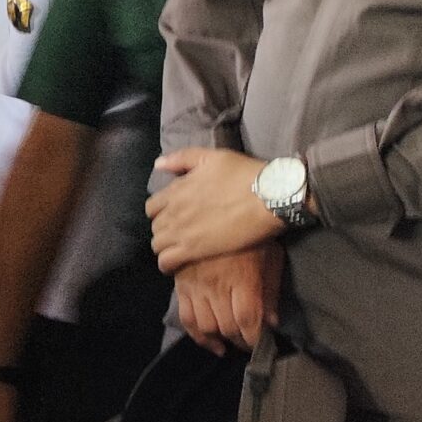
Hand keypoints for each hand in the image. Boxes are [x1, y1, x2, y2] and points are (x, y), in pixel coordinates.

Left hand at [148, 148, 283, 270]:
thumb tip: (158, 164)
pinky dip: (167, 263)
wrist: (269, 196)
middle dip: (163, 229)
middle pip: (155, 227)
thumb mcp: (212, 157)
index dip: (160, 212)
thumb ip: (182, 159)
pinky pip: (167, 261)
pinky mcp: (194, 250)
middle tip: (178, 232)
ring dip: (164, 246)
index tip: (173, 215)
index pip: (152, 207)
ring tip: (177, 248)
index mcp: (176, 191)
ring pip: (157, 245)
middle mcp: (173, 212)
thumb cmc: (245, 174)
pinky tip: (175, 264)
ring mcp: (182, 232)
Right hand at [171, 245, 282, 354]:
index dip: (254, 338)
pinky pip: (185, 318)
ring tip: (229, 342)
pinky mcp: (182, 286)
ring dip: (218, 341)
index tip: (261, 344)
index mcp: (242, 278)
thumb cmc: (251, 237)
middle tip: (248, 342)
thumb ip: (271, 290)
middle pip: (226, 327)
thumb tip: (271, 322)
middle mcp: (217, 286)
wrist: (216, 214)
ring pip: (205, 326)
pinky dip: (196, 335)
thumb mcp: (270, 258)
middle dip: (239, 341)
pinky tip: (208, 341)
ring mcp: (197, 287)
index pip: (247, 319)